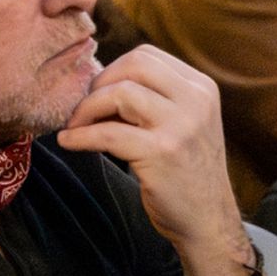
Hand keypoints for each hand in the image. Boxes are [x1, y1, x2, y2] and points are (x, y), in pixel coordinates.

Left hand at [57, 46, 244, 257]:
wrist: (207, 219)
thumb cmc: (185, 173)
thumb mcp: (181, 125)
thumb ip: (152, 100)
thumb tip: (97, 83)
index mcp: (200, 88)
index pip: (145, 56)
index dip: (112, 71)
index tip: (96, 94)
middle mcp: (196, 100)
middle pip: (132, 65)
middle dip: (98, 84)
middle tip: (82, 109)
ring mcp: (182, 125)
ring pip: (119, 93)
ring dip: (86, 109)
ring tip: (75, 126)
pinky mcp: (162, 152)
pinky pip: (107, 132)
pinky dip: (80, 136)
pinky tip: (69, 142)